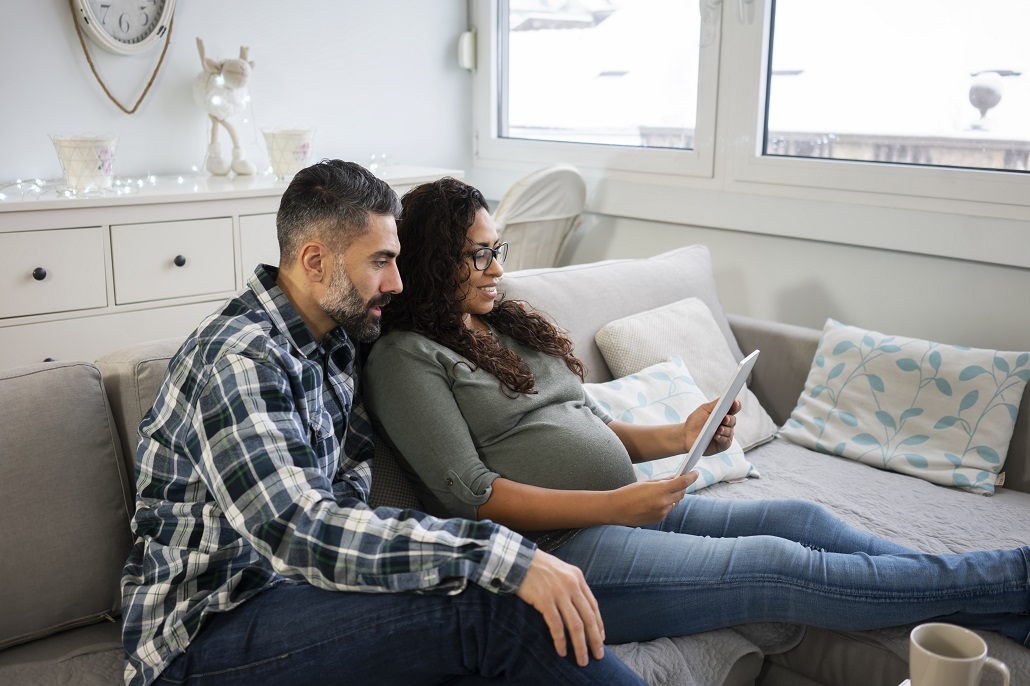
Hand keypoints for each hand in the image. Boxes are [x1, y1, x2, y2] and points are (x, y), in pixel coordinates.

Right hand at [515, 549, 605, 666]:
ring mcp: (559, 593)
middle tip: (598, 656)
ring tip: (582, 660)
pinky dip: (560, 640)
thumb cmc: (538, 567)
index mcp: (578, 578)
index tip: (600, 639)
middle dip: (594, 640)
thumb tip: (580, 608)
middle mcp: (572, 585)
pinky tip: (561, 651)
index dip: (599, 625)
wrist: (517, 560)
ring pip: (575, 625)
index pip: (593, 606)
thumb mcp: (561, 571)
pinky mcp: (544, 600)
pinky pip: (556, 625)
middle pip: (588, 618)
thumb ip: (572, 586)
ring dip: (580, 645)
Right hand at [611, 473, 694, 525]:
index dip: (691, 476)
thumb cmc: (628, 493)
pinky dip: (665, 505)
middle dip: (681, 486)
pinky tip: (654, 502)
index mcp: (660, 490)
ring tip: (662, 492)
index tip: (695, 472)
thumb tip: (676, 478)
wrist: (615, 509)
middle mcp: (664, 503)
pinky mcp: (658, 519)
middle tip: (679, 481)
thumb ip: (663, 481)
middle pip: (681, 493)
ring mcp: (662, 513)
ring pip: (675, 503)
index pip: (683, 482)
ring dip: (673, 496)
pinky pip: (667, 510)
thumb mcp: (646, 483)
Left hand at [684, 398, 739, 455]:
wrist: (686, 435)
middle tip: (725, 418)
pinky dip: (722, 439)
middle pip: (733, 420)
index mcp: (723, 414)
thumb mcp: (705, 409)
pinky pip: (726, 442)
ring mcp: (725, 435)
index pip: (733, 409)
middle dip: (730, 419)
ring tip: (718, 429)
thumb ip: (716, 404)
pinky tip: (716, 436)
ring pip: (730, 431)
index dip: (736, 405)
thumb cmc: (695, 421)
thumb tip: (726, 397)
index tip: (735, 403)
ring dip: (725, 430)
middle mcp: (726, 424)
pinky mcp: (722, 445)